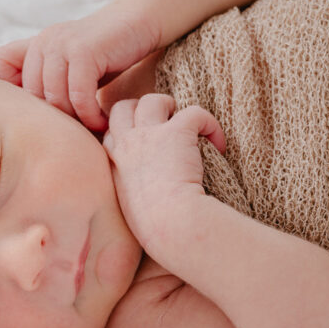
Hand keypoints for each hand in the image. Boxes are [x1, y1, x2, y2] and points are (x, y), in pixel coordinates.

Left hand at [0, 5, 160, 130]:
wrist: (139, 24)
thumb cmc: (106, 54)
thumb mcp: (70, 66)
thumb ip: (47, 79)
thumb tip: (23, 116)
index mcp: (35, 46)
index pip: (4, 76)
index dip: (24, 101)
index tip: (53, 116)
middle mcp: (43, 42)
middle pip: (32, 96)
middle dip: (56, 119)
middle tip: (78, 130)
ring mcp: (61, 44)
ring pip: (55, 98)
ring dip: (76, 121)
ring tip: (93, 128)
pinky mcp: (83, 51)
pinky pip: (79, 95)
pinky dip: (91, 114)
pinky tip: (103, 121)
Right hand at [102, 94, 225, 250]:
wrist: (170, 225)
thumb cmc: (155, 227)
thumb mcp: (131, 209)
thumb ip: (134, 193)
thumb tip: (153, 193)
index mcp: (112, 163)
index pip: (110, 133)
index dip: (126, 133)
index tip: (144, 145)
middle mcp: (126, 144)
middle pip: (123, 107)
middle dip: (141, 109)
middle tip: (163, 122)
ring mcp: (150, 134)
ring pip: (155, 99)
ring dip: (171, 107)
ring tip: (189, 125)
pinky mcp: (177, 131)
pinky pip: (195, 111)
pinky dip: (210, 123)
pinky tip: (218, 143)